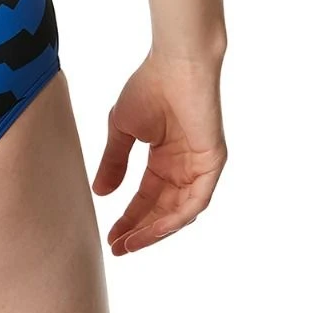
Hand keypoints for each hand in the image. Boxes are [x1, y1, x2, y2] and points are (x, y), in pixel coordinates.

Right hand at [92, 52, 226, 255]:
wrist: (175, 64)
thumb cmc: (149, 87)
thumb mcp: (122, 131)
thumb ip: (114, 163)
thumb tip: (100, 194)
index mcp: (165, 159)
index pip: (147, 197)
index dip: (128, 218)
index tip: (109, 236)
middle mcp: (184, 167)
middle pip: (162, 210)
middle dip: (139, 230)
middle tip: (117, 248)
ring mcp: (199, 166)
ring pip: (179, 211)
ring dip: (155, 230)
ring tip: (131, 243)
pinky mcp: (211, 162)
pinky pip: (196, 200)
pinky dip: (176, 217)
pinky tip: (154, 229)